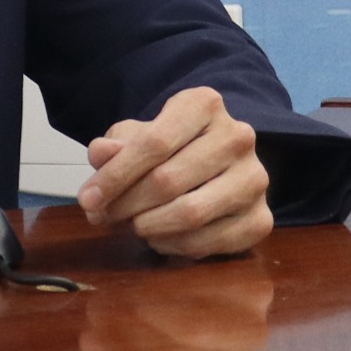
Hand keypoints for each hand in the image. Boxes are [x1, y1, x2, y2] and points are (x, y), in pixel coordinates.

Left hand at [81, 88, 272, 258]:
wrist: (213, 163)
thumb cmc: (168, 147)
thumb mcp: (135, 137)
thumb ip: (115, 146)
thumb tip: (101, 154)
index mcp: (205, 104)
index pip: (155, 142)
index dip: (116, 175)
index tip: (88, 198)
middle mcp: (239, 136)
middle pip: (169, 180)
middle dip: (126, 204)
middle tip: (103, 217)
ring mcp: (255, 178)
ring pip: (190, 213)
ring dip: (148, 227)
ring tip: (131, 226)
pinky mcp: (262, 218)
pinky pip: (209, 242)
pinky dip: (174, 246)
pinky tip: (159, 237)